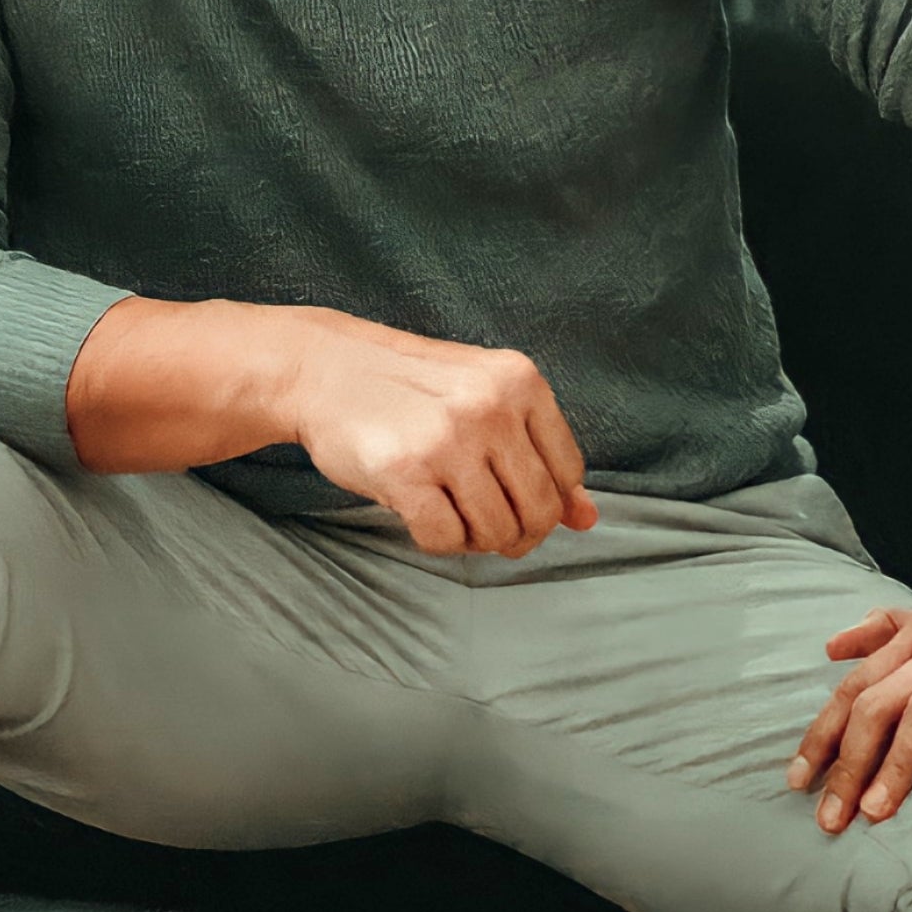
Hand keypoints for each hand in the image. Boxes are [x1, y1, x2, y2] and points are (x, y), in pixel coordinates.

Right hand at [281, 312, 600, 556]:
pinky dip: (438, 541)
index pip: (566, 471)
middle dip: (518, 533)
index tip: (515, 500)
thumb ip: (538, 454)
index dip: (547, 502)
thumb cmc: (410, 390)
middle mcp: (490, 407)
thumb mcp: (485, 400)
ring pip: (496, 531)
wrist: (324, 369)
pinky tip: (422, 515)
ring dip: (476, 539)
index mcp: (520, 381)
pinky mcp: (404, 472)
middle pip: (538, 508)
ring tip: (452, 515)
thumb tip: (587, 519)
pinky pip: (446, 540)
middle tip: (488, 528)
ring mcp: (447, 440)